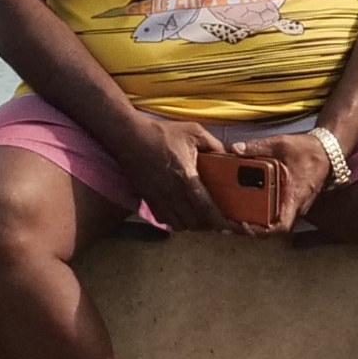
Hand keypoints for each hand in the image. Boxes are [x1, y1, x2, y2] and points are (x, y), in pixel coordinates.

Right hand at [116, 116, 236, 234]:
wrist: (129, 136)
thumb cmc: (161, 133)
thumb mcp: (194, 132)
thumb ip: (214, 145)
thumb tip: (228, 156)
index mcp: (186, 177)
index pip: (206, 208)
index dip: (219, 221)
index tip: (228, 227)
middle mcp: (172, 193)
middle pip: (194, 222)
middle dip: (207, 225)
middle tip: (215, 219)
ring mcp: (158, 198)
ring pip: (179, 225)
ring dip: (191, 224)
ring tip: (198, 217)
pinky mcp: (148, 199)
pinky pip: (164, 219)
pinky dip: (174, 221)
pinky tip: (179, 212)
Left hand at [230, 129, 339, 230]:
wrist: (327, 152)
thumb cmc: (308, 151)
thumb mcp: (281, 144)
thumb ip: (257, 146)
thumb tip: (235, 148)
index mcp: (294, 197)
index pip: (281, 227)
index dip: (261, 232)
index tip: (243, 225)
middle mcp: (295, 207)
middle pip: (271, 229)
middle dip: (249, 229)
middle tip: (228, 221)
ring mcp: (293, 206)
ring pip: (272, 223)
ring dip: (253, 223)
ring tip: (231, 216)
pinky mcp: (289, 202)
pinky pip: (274, 214)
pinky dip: (259, 214)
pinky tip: (243, 207)